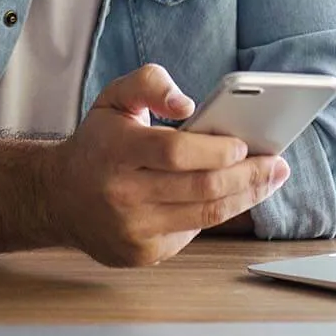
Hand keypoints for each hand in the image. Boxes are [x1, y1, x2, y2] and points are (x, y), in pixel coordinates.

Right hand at [41, 64, 289, 266]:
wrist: (59, 198)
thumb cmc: (97, 143)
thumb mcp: (113, 98)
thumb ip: (149, 83)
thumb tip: (187, 103)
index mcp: (115, 151)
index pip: (175, 152)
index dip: (216, 150)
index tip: (245, 144)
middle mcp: (122, 194)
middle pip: (201, 187)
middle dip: (248, 175)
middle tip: (277, 163)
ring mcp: (132, 229)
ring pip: (205, 215)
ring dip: (246, 197)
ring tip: (271, 179)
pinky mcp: (142, 253)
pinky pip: (193, 233)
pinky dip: (219, 213)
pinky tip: (237, 196)